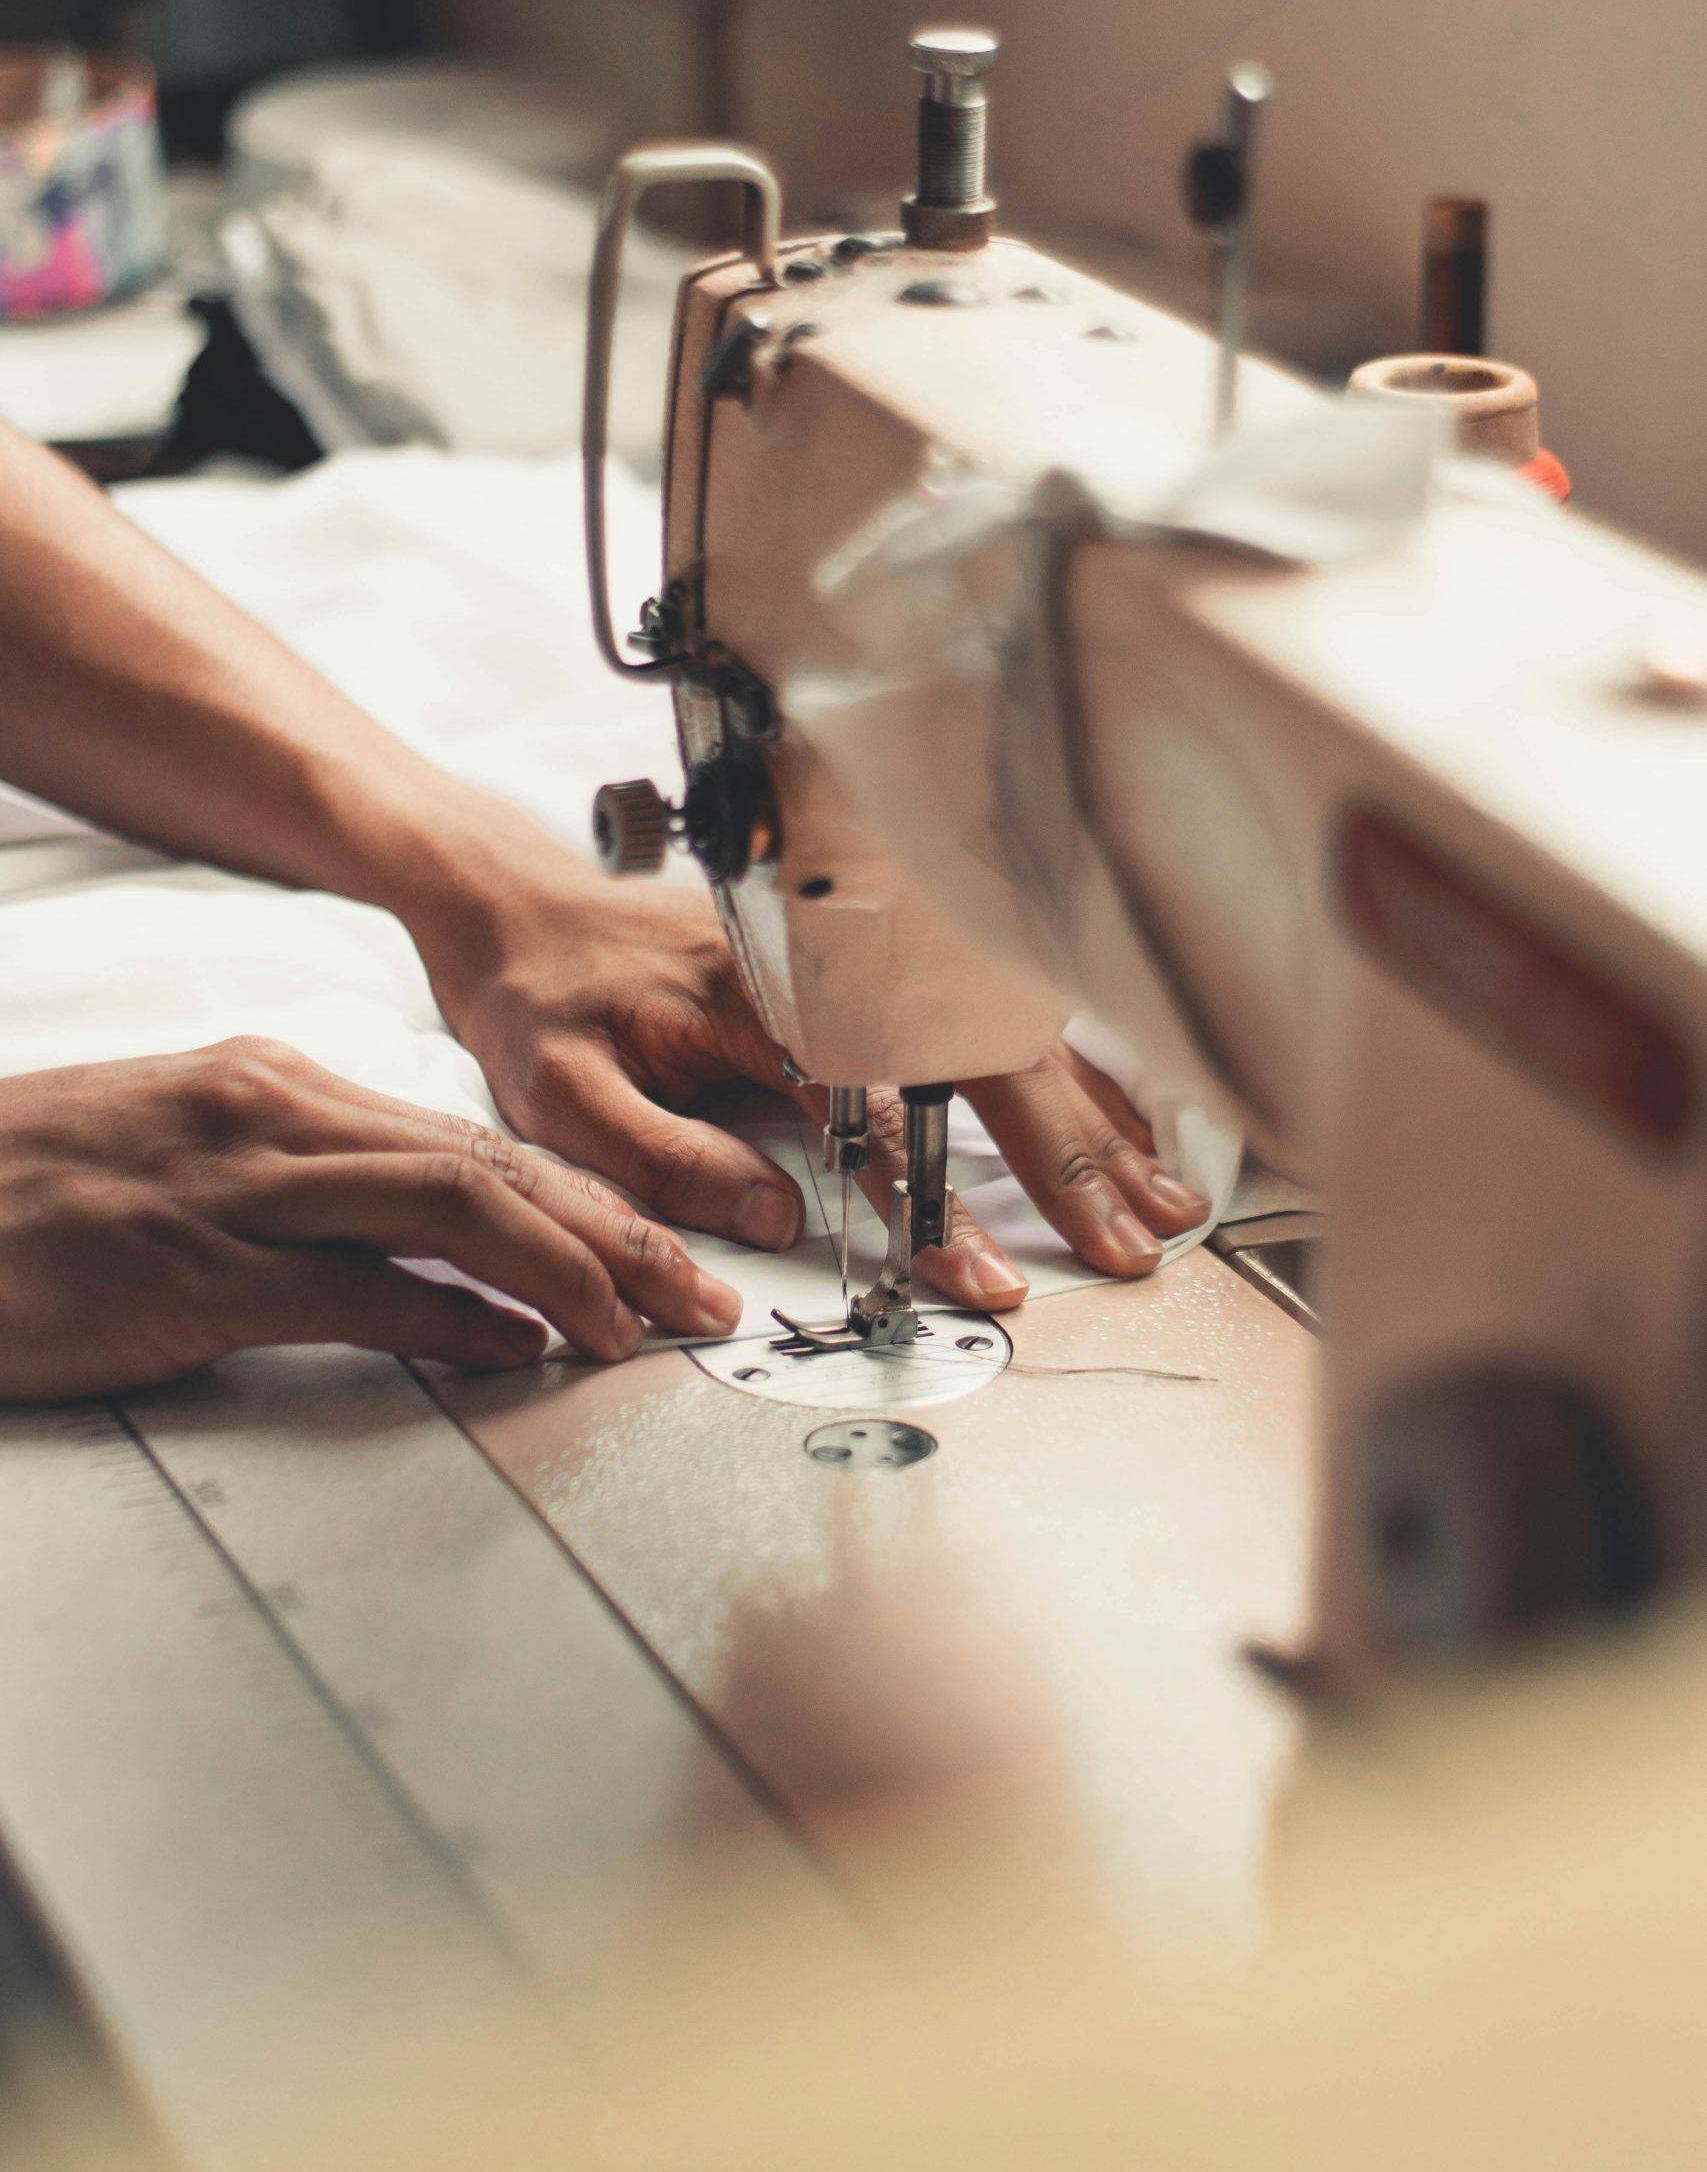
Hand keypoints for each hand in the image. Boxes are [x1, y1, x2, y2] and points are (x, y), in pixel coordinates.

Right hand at [0, 1040, 743, 1400]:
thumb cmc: (42, 1195)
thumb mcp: (191, 1156)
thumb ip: (308, 1188)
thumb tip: (432, 1259)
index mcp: (280, 1087)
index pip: (474, 1140)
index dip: (588, 1198)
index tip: (661, 1248)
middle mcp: (275, 1120)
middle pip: (490, 1164)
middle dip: (617, 1230)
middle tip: (700, 1295)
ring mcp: (236, 1192)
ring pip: (448, 1207)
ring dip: (566, 1269)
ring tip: (636, 1325)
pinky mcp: (194, 1274)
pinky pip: (354, 1290)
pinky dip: (449, 1321)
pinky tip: (511, 1353)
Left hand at [420, 858, 1210, 1313]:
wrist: (514, 898)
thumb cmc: (538, 995)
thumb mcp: (563, 1096)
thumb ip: (668, 1159)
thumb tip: (776, 1222)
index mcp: (760, 1003)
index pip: (883, 1115)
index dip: (943, 1206)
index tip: (990, 1273)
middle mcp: (828, 969)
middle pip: (984, 1060)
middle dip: (1071, 1155)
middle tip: (1129, 1240)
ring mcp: (857, 954)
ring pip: (1004, 1030)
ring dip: (1091, 1110)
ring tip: (1159, 1187)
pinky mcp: (866, 957)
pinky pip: (985, 1010)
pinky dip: (1061, 1064)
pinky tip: (1114, 1111)